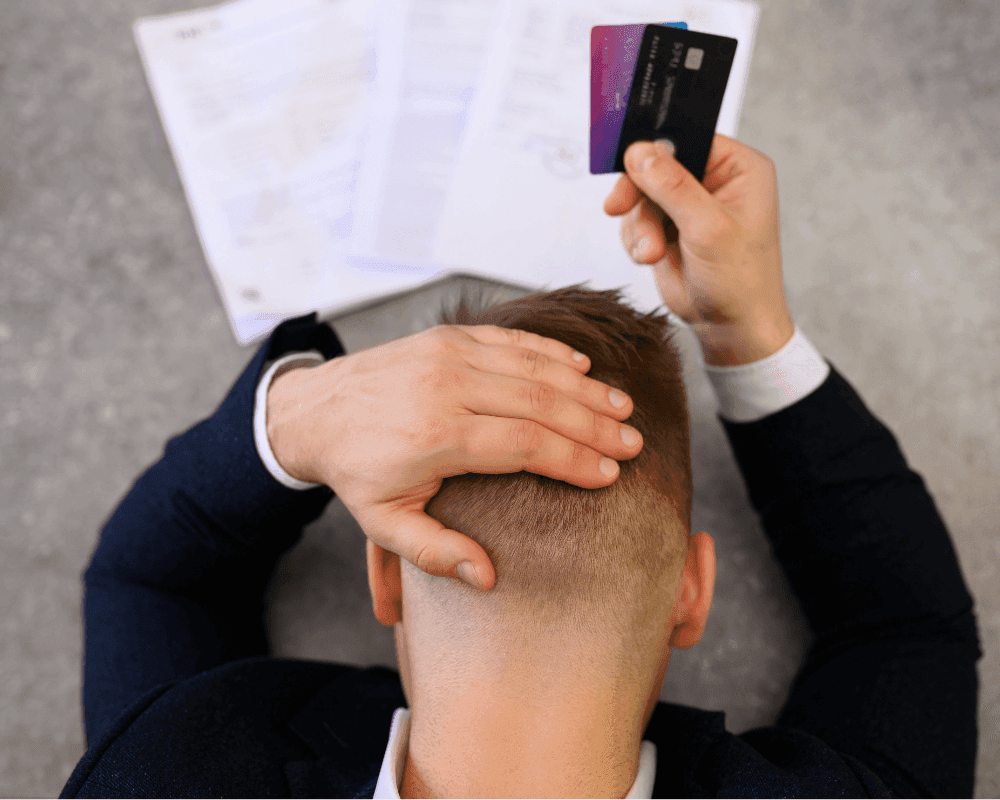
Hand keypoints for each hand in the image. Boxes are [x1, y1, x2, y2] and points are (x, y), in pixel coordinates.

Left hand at [265, 324, 643, 590]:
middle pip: (540, 402)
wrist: (315, 410)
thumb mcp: (384, 524)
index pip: (526, 444)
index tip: (609, 475)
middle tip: (632, 443)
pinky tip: (581, 366)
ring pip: (533, 367)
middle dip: (594, 424)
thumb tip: (487, 577)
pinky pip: (510, 339)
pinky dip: (550, 352)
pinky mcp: (448, 336)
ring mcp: (448, 354)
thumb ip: (436, 552)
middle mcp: (447, 387)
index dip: (574, 460)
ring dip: (584, 387)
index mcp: (436, 435)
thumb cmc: (357, 471)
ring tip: (622, 407)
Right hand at [603, 134, 794, 365]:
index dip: (656, 148)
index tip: (628, 162)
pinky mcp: (668, 228)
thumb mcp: (708, 228)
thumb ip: (672, 187)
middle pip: (655, 165)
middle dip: (638, 193)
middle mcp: (713, 182)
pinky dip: (634, 238)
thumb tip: (640, 152)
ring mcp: (688, 206)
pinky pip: (635, 219)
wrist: (730, 328)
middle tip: (619, 207)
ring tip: (652, 252)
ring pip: (640, 194)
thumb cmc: (741, 281)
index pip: (688, 138)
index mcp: (738, 168)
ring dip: (638, 224)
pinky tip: (650, 256)